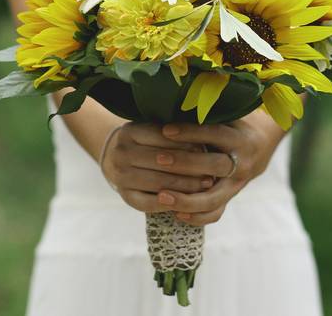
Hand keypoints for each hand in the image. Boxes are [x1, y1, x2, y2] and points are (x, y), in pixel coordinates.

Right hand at [102, 123, 237, 213]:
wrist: (117, 160)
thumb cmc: (147, 142)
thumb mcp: (156, 129)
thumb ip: (175, 131)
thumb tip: (205, 140)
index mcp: (130, 131)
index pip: (162, 135)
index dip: (186, 141)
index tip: (207, 146)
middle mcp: (121, 152)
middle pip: (161, 160)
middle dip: (191, 166)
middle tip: (214, 169)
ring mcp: (121, 175)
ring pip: (159, 182)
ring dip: (186, 185)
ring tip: (208, 184)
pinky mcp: (125, 196)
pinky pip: (149, 203)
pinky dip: (170, 203)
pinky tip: (189, 201)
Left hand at [153, 117, 284, 225]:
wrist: (259, 145)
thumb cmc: (230, 124)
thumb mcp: (224, 115)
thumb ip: (204, 113)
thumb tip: (171, 101)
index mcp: (239, 137)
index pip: (215, 133)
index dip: (190, 132)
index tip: (165, 130)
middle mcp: (242, 162)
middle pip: (215, 166)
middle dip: (185, 164)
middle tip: (158, 160)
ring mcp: (237, 183)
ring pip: (214, 198)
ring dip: (186, 199)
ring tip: (161, 197)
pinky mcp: (231, 197)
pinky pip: (215, 213)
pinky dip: (196, 216)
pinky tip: (174, 213)